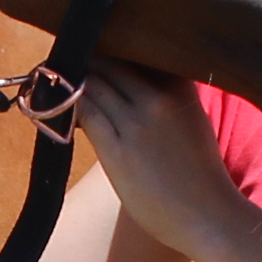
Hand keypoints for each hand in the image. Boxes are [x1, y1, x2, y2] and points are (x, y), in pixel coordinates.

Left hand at [75, 62, 248, 261]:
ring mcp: (137, 122)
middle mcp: (158, 97)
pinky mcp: (117, 149)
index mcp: (180, 85)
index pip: (135, 48)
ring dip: (68, 79)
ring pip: (91, 82)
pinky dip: (66, 104)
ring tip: (52, 79)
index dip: (108, 44)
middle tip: (62, 61)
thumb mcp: (192, 119)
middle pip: (108, 59)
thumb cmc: (200, 174)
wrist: (208, 217)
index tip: (91, 47)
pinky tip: (57, 105)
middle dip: (83, 57)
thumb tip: (125, 81)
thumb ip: (166, 96)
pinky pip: (83, 111)